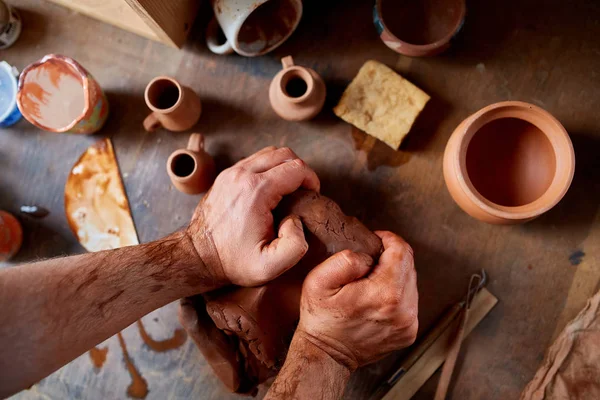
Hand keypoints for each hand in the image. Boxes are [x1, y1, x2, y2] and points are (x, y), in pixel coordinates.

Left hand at [187, 146, 319, 286]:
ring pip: (268, 153)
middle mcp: (242, 175)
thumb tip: (295, 220)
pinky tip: (271, 190)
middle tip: (304, 191)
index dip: (312, 180)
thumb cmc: (233, 262)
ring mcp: (231, 173)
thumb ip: (295, 245)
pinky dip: (268, 169)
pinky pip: (254, 161)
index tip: (313, 195)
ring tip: (289, 189)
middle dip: (300, 170)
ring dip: (284, 167)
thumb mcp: (270, 266)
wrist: (198, 257)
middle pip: (284, 154)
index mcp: (256, 191)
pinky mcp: (225, 176)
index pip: (297, 168)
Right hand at [296, 231, 417, 370]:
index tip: (376, 239)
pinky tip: (377, 298)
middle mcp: (403, 310)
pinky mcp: (408, 332)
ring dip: (395, 275)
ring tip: (371, 280)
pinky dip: (397, 293)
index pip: (402, 251)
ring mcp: (408, 324)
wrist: (327, 354)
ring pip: (411, 282)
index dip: (389, 239)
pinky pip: (410, 301)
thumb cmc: (321, 317)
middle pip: (409, 265)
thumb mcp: (319, 281)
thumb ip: (346, 260)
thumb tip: (369, 257)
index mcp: (385, 294)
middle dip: (391, 256)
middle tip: (370, 260)